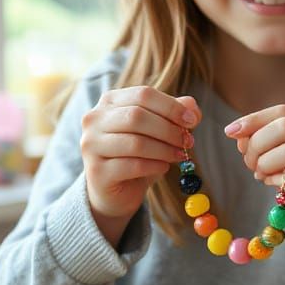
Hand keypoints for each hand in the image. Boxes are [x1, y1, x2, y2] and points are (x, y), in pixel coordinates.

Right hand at [81, 87, 199, 246]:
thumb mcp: (159, 130)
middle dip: (169, 130)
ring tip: (179, 156)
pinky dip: (155, 166)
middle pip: (137, 117)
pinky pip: (132, 166)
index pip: (143, 94)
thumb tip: (192, 108)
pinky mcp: (96, 171)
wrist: (117, 190)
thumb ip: (174, 113)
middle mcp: (94, 120)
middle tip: (188, 142)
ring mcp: (91, 145)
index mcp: (110, 101)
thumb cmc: (139, 154)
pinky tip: (164, 167)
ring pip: (135, 142)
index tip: (193, 121)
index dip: (172, 107)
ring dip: (164, 150)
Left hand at [226, 105, 284, 262]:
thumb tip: (237, 134)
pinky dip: (276, 179)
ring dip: (265, 163)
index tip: (229, 132)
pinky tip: (273, 184)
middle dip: (258, 144)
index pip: (284, 111)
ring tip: (259, 174)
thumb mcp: (281, 157)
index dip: (254, 120)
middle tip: (248, 163)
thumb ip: (262, 141)